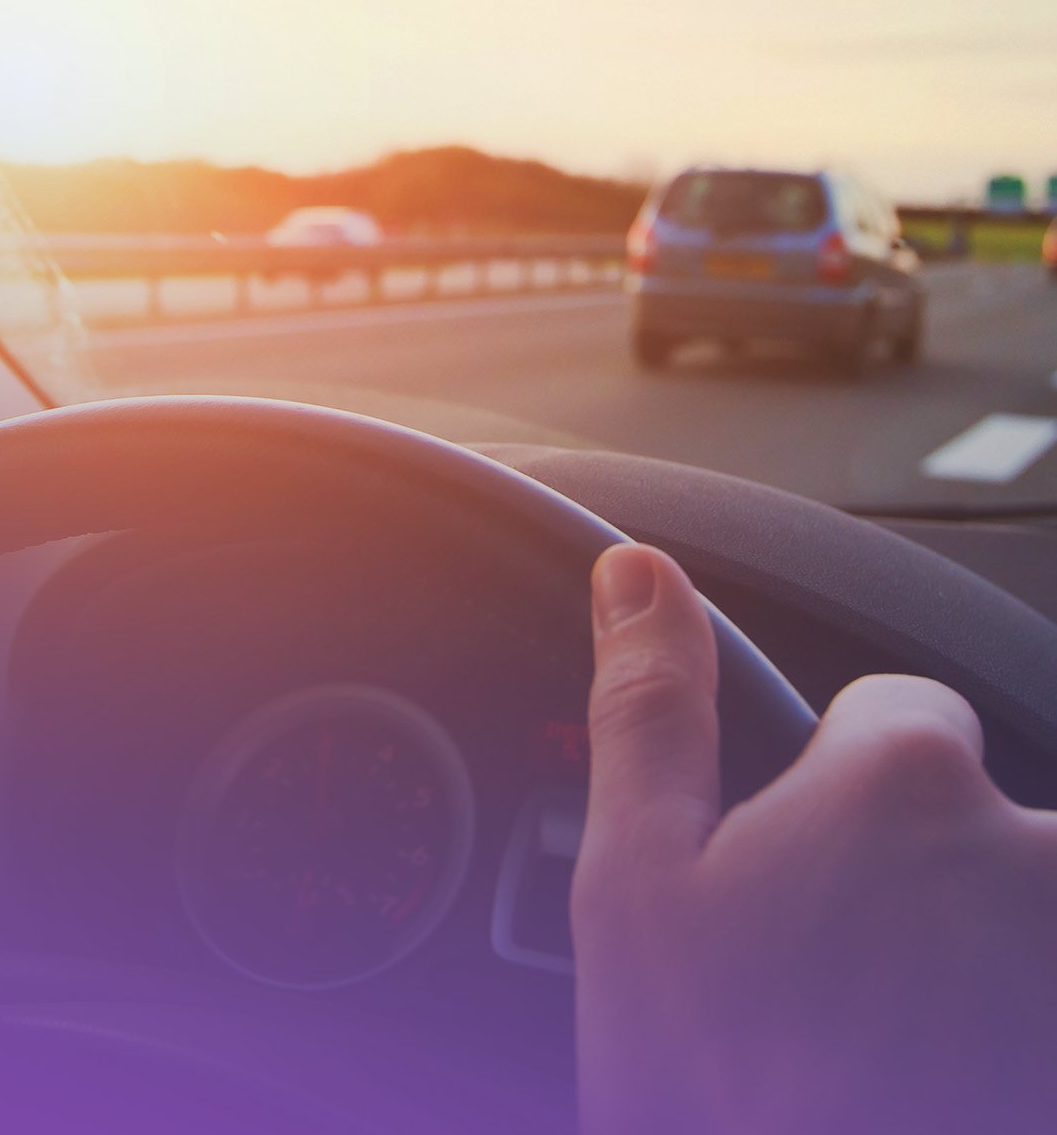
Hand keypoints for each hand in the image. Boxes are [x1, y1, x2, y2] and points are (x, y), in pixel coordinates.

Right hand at [574, 543, 1056, 1134]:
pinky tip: (946, 1065)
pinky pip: (1027, 976)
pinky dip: (998, 1009)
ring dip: (977, 957)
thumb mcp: (641, 887)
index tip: (799, 887)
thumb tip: (639, 573)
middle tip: (847, 993)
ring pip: (1022, 903)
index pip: (898, 710)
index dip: (832, 791)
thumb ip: (653, 705)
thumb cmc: (723, 1094)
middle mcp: (1039, 855)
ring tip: (900, 1053)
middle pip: (979, 814)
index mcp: (908, 784)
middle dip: (921, 877)